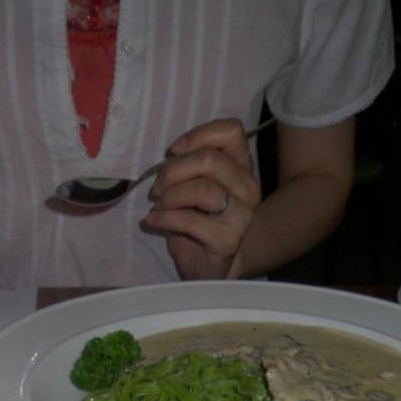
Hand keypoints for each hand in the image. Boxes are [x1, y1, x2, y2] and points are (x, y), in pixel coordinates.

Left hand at [142, 118, 261, 280]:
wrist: (210, 268)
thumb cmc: (200, 224)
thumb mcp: (195, 188)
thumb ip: (190, 168)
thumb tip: (168, 158)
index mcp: (241, 168)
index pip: (231, 131)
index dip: (199, 135)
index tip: (174, 151)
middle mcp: (247, 187)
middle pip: (209, 159)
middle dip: (173, 171)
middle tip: (157, 189)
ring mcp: (241, 215)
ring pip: (201, 189)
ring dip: (170, 196)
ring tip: (158, 207)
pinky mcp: (228, 240)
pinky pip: (190, 221)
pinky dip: (164, 218)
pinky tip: (152, 222)